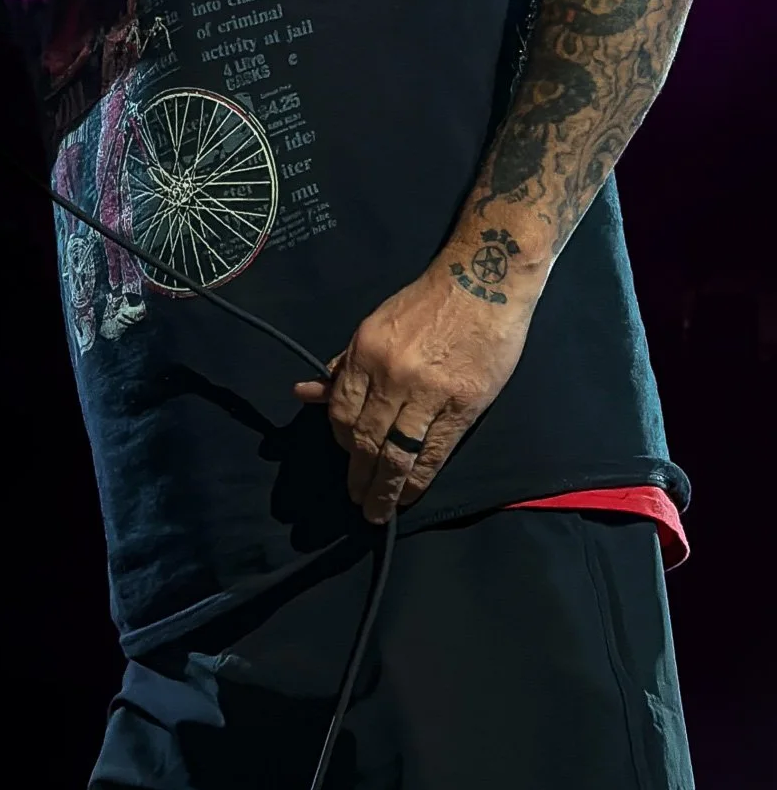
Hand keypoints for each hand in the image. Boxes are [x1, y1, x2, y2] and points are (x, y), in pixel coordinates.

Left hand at [292, 258, 539, 523]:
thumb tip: (307, 394)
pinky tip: (410, 493)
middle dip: (359, 475)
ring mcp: (429, 392)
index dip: (341, 442)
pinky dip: (419, 480)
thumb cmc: (426, 303)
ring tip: (378, 510)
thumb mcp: (375, 325)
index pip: (343, 412)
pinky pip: (433, 453)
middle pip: (366, 438)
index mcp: (366, 351)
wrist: (483, 279)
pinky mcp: (463, 405)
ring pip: (397, 454)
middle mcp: (392, 374)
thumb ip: (345, 364)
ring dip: (385, 488)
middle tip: (358, 502)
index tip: (347, 458)